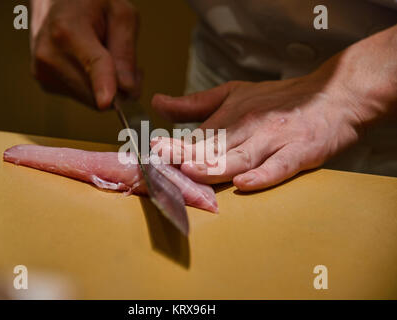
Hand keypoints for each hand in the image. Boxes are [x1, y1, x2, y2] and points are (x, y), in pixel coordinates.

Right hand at [30, 0, 139, 108]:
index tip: (106, 102)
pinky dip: (93, 89)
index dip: (102, 83)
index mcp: (68, 29)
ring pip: (90, 99)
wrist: (56, 2)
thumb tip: (127, 88)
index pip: (92, 63)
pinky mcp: (44, 82)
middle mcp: (49, 53)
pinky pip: (81, 98)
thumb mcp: (121, 15)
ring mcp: (43, 71)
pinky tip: (91, 67)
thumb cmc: (91, 5)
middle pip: (95, 91)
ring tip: (108, 61)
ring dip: (107, 89)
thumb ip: (126, 50)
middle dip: (119, 88)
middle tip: (130, 68)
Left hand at [152, 24, 396, 191]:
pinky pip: (280, 167)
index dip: (175, 145)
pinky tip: (245, 184)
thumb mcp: (233, 93)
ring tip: (191, 170)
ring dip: (215, 165)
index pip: (198, 137)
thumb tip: (158, 104)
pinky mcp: (300, 153)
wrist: (332, 96)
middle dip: (186, 156)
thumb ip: (194, 104)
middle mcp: (250, 129)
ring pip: (240, 158)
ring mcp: (275, 142)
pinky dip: (263, 176)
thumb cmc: (278, 99)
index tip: (152, 150)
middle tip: (160, 162)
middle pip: (214, 148)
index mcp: (231, 116)